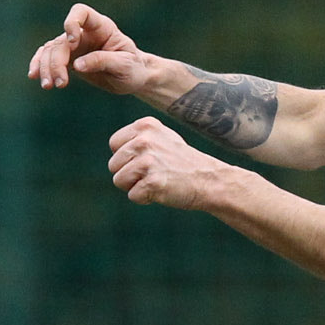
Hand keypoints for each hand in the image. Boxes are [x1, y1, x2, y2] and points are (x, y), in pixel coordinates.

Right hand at [28, 3, 152, 93]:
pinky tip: (34, 76)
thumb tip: (77, 66)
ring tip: (48, 86)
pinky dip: (40, 66)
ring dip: (46, 67)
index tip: (73, 42)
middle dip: (57, 61)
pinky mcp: (69, 58)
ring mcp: (74, 45)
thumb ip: (102, 61)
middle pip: (62, 40)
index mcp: (101, 27)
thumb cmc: (132, 67)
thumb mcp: (124, 65)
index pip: (81, 12)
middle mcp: (84, 33)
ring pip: (51, 50)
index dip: (72, 23)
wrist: (133, 77)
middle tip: (60, 83)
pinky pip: (49, 58)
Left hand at [108, 117, 222, 208]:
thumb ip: (138, 138)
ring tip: (158, 181)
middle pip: (113, 165)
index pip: (114, 144)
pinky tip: (162, 191)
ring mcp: (148, 161)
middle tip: (155, 174)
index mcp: (145, 126)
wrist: (210, 180)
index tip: (149, 161)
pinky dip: (145, 198)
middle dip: (129, 175)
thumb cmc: (184, 163)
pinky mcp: (152, 182)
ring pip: (119, 181)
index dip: (127, 158)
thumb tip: (116, 148)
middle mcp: (144, 140)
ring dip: (136, 187)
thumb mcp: (162, 138)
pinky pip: (133, 196)